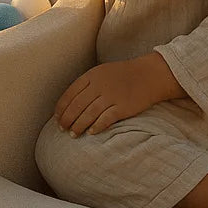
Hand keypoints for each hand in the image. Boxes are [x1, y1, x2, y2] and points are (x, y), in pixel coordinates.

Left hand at [53, 58, 167, 136]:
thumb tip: (70, 102)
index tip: (57, 118)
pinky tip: (91, 133)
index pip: (70, 93)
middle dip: (67, 119)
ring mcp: (112, 96)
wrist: (149, 75)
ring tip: (73, 134)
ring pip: (89, 114)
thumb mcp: (102, 72)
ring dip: (78, 126)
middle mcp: (100, 85)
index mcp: (92, 76)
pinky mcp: (123, 107)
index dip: (61, 107)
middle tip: (62, 129)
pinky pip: (106, 119)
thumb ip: (87, 84)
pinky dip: (97, 126)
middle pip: (77, 105)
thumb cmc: (123, 75)